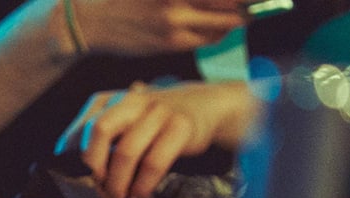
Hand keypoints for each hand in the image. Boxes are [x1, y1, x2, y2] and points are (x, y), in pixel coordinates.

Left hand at [55, 80, 259, 197]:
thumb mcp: (124, 122)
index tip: (71, 181)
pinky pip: (154, 161)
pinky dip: (142, 185)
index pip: (81, 128)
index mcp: (109, 100)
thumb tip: (73, 175)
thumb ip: (100, 140)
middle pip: (99, 130)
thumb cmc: (153, 123)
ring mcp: (157, 111)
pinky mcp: (180, 126)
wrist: (204, 106)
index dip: (72, 157)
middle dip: (92, 167)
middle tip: (92, 193)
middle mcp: (131, 100)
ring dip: (117, 183)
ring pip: (126, 150)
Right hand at [78, 0, 245, 53]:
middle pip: (234, 2)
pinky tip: (217, 26)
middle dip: (251, 4)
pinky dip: (219, 31)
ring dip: (239, 18)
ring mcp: (176, 20)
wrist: (91, 21)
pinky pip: (208, 38)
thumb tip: (226, 1)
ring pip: (225, 22)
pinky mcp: (171, 42)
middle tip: (258, 3)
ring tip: (241, 14)